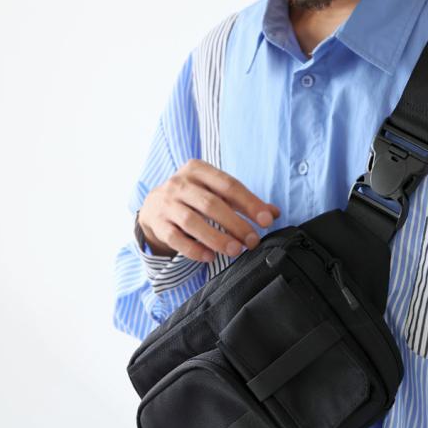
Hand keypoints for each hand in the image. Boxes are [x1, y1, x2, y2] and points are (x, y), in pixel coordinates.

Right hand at [137, 159, 280, 261]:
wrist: (154, 206)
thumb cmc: (193, 198)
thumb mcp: (215, 192)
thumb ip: (243, 202)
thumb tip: (273, 213)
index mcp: (198, 170)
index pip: (228, 185)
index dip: (250, 203)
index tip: (267, 220)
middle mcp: (180, 184)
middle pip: (211, 204)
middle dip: (236, 224)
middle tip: (253, 241)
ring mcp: (166, 204)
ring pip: (192, 222)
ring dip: (216, 238)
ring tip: (235, 250)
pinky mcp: (158, 223)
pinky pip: (176, 238)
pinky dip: (194, 249)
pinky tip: (210, 257)